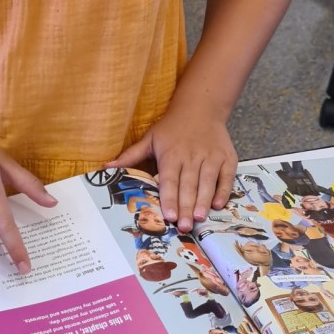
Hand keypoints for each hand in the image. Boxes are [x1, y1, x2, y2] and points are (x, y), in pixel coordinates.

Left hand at [115, 112, 237, 233]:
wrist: (201, 107)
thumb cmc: (172, 128)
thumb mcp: (150, 139)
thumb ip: (130, 156)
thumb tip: (105, 168)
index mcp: (171, 154)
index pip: (169, 180)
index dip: (170, 198)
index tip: (169, 215)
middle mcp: (192, 156)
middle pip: (189, 185)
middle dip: (186, 207)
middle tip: (184, 227)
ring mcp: (212, 157)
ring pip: (207, 182)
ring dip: (203, 201)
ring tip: (199, 218)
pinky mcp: (228, 158)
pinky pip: (227, 177)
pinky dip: (224, 191)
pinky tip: (217, 205)